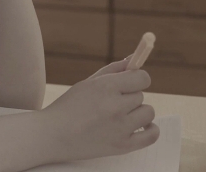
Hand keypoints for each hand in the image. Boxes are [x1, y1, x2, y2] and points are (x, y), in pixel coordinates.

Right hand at [41, 59, 159, 161]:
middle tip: (111, 103)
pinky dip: (150, 129)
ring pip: (148, 112)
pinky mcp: (123, 146)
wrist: (53, 135)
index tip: (131, 82)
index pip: (142, 78)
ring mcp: (121, 128)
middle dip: (128, 97)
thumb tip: (134, 59)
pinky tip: (140, 126)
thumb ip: (113, 70)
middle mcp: (115, 107)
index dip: (137, 78)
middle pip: (141, 95)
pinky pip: (152, 135)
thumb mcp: (87, 83)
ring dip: (137, 112)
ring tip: (120, 116)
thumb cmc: (69, 106)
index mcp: (105, 87)